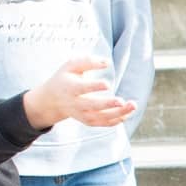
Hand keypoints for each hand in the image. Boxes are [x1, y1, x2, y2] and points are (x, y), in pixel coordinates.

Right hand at [23, 56, 137, 130]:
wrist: (52, 100)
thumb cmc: (65, 78)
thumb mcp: (71, 65)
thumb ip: (87, 61)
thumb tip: (107, 62)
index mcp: (70, 88)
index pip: (82, 88)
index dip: (94, 87)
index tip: (108, 84)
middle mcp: (75, 104)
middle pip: (92, 106)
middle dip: (107, 104)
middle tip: (122, 101)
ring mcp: (82, 115)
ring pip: (100, 117)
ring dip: (118, 113)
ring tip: (133, 105)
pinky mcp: (88, 121)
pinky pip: (103, 123)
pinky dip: (116, 120)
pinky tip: (128, 113)